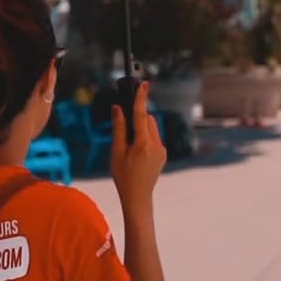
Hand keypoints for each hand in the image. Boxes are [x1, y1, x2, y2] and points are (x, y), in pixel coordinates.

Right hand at [110, 82, 165, 203]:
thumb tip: (118, 109)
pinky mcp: (163, 154)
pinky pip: (154, 138)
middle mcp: (156, 145)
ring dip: (141, 128)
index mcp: (143, 144)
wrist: (138, 197)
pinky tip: (135, 152)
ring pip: (152, 129)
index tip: (143, 84)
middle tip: (123, 127)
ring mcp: (161, 150)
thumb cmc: (123, 176)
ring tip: (128, 145)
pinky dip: (145, 137)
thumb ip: (119, 129)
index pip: (142, 115)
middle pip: (148, 120)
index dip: (141, 98)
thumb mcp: (116, 152)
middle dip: (137, 118)